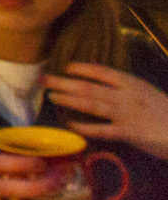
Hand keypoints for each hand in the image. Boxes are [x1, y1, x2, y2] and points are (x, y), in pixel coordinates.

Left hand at [46, 62, 167, 159]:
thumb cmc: (166, 113)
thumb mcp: (147, 93)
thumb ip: (126, 89)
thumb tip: (102, 85)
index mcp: (132, 83)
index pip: (102, 71)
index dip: (82, 68)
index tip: (65, 66)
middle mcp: (126, 95)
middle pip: (89, 86)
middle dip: (64, 82)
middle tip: (44, 79)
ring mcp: (127, 114)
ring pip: (91, 104)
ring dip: (68, 100)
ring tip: (51, 96)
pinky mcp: (129, 133)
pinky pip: (102, 129)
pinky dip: (85, 127)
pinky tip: (70, 125)